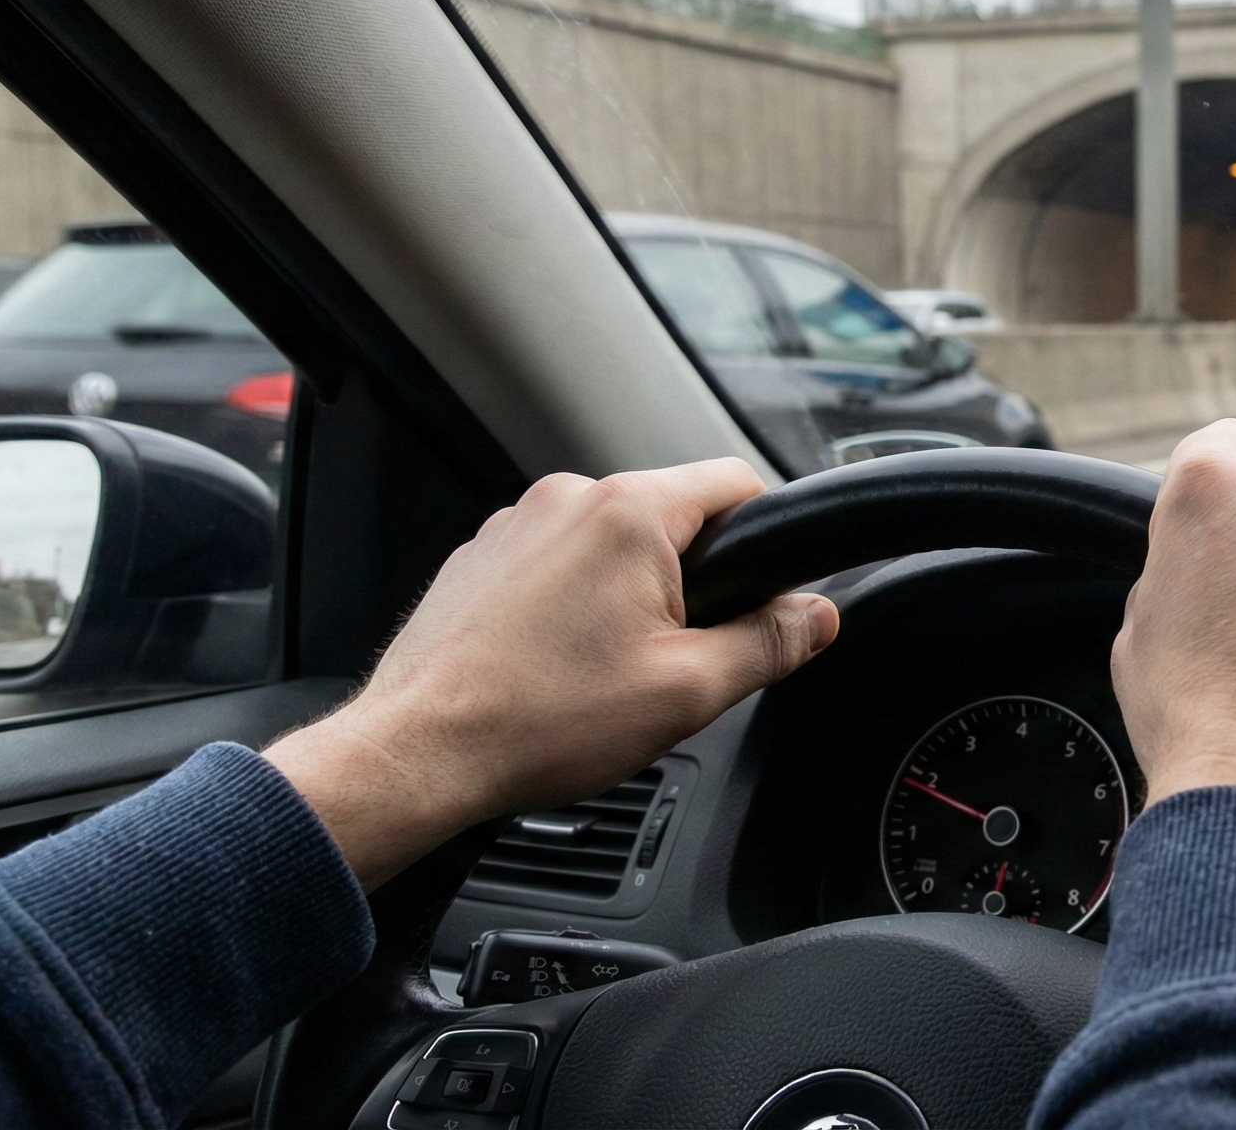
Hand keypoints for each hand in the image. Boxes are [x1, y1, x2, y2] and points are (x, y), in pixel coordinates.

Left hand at [264, 459, 836, 887]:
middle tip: (677, 657)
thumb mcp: (689, 691)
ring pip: (609, 544)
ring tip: (606, 672)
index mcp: (630, 512)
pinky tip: (557, 668)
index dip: (767, 537)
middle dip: (690, 580)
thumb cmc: (542, 720)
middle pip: (670, 516)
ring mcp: (515, 524)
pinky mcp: (478, 559)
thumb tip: (817, 616)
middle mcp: (568, 498)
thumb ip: (770, 642)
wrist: (419, 753)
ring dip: (627, 593)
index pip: (736, 481)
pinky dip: (570, 605)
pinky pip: (554, 565)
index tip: (763, 591)